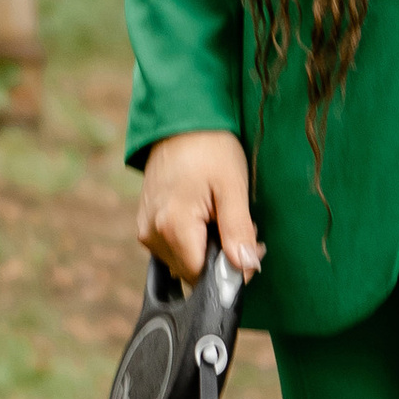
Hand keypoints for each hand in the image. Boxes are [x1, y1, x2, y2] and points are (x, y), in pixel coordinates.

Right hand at [137, 131, 262, 283]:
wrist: (180, 120)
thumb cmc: (209, 148)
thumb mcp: (232, 188)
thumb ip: (238, 231)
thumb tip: (246, 267)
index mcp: (172, 227)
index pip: (204, 277)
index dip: (231, 269)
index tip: (252, 245)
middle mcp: (152, 234)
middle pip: (192, 272)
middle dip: (221, 258)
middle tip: (243, 226)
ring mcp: (145, 229)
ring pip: (183, 262)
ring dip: (207, 249)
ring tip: (222, 215)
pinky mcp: (145, 224)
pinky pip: (172, 247)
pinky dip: (193, 240)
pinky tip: (205, 215)